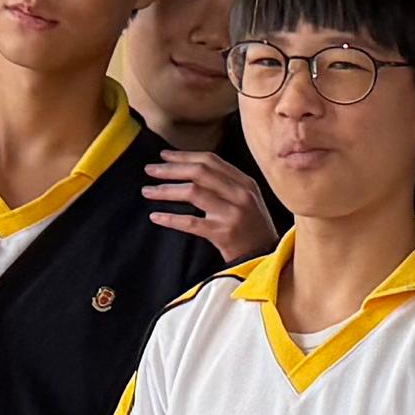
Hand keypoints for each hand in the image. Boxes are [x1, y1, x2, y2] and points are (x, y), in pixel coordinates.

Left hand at [143, 150, 274, 259]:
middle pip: (199, 172)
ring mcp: (232, 213)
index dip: (184, 156)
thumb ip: (226, 184)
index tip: (163, 156)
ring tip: (147, 191)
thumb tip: (191, 169)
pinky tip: (156, 216)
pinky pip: (191, 222)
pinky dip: (171, 218)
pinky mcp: (224, 234)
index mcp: (245, 182)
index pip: (211, 160)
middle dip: (170, 169)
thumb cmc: (252, 229)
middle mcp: (240, 194)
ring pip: (193, 192)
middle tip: (149, 170)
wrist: (267, 259)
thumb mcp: (247, 200)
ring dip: (166, 190)